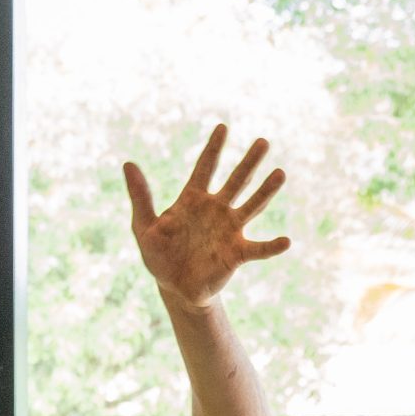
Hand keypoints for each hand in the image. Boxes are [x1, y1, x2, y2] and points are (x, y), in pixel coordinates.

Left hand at [123, 124, 291, 309]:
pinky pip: (258, 249)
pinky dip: (272, 246)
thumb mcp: (144, 226)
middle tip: (263, 142)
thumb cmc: (159, 256)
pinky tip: (286, 241)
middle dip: (248, 162)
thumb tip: (128, 164)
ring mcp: (230, 230)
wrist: (174, 287)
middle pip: (236, 181)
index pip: (205, 167)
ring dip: (266, 191)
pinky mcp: (237, 253)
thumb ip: (140, 196)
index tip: (223, 127)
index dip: (213, 148)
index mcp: (194, 199)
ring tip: (280, 173)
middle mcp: (217, 210)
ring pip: (251, 206)